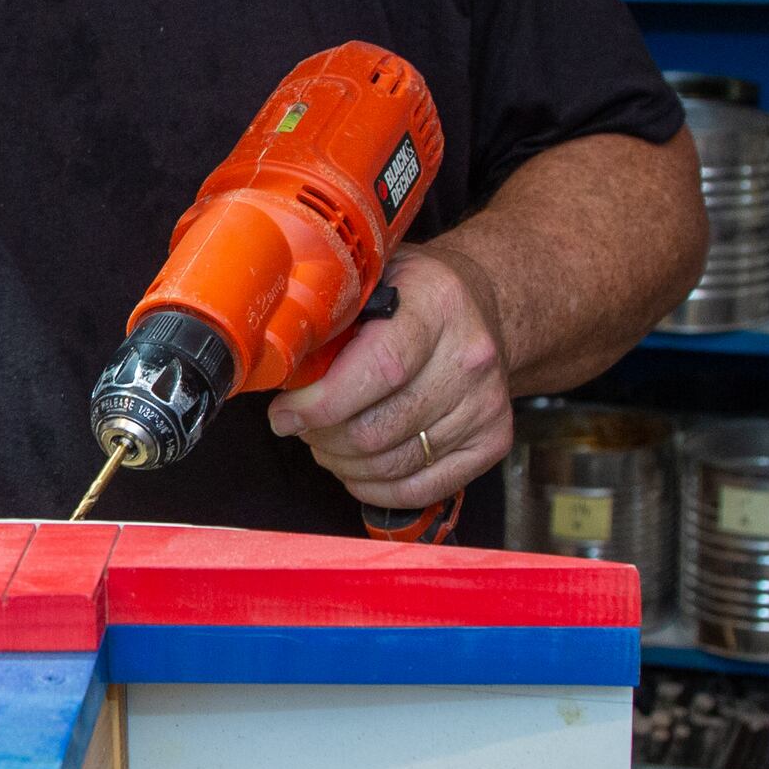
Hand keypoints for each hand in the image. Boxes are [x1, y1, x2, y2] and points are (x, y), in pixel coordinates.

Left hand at [262, 242, 514, 511]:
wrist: (481, 308)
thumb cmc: (412, 296)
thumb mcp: (372, 278)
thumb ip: (330, 315)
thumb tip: (275, 365)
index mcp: (436, 304)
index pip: (378, 370)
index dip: (321, 404)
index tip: (285, 413)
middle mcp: (470, 356)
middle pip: (379, 429)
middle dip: (323, 438)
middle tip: (301, 427)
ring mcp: (486, 403)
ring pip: (395, 464)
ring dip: (344, 464)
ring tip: (325, 443)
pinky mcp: (494, 440)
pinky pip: (422, 488)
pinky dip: (377, 489)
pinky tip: (355, 469)